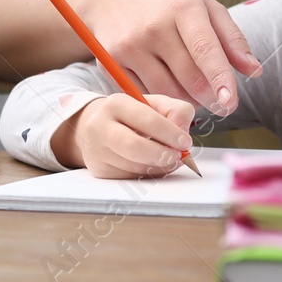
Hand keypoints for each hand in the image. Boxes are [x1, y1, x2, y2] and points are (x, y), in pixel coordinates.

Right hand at [52, 93, 194, 178]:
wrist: (95, 127)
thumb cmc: (131, 115)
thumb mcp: (153, 103)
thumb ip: (175, 111)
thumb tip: (183, 131)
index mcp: (117, 104)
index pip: (147, 120)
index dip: (170, 133)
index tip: (185, 142)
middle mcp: (101, 126)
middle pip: (134, 146)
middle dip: (161, 154)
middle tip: (178, 156)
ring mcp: (98, 151)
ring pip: (134, 166)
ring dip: (158, 166)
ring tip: (169, 159)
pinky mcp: (99, 170)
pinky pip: (130, 177)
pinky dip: (148, 174)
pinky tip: (153, 165)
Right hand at [77, 0, 261, 114]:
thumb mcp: (203, 5)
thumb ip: (231, 38)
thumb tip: (255, 71)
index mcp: (183, 8)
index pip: (205, 49)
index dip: (220, 79)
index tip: (231, 103)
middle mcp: (154, 27)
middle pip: (188, 78)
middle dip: (209, 98)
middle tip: (220, 102)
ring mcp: (130, 45)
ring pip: (167, 92)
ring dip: (186, 101)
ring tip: (194, 91)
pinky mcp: (111, 61)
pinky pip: (143, 93)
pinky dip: (160, 97)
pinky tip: (166, 85)